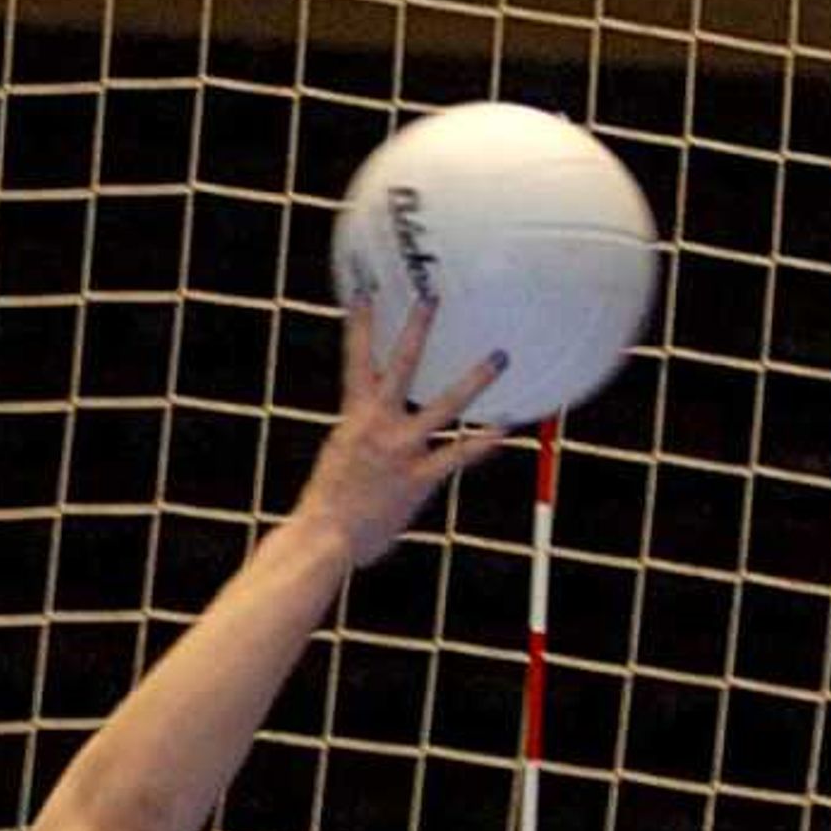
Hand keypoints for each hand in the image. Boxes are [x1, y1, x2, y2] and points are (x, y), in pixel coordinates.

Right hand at [293, 295, 513, 567]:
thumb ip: (360, 442)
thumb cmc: (326, 508)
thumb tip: (369, 442)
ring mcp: (402, 449)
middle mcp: (378, 424)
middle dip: (416, 329)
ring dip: (475, 380)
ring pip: (445, 405)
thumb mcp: (338, 460)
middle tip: (433, 296)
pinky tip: (506, 428)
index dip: (360, 325)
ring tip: (499, 356)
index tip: (365, 292)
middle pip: (401, 365)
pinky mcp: (419, 477)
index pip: (356, 359)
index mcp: (353, 417)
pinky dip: (483, 442)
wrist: (324, 538)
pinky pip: (459, 454)